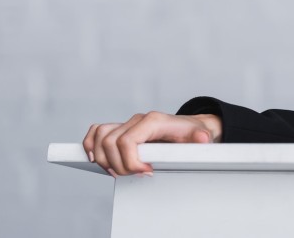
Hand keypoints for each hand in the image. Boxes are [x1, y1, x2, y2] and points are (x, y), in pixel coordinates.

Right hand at [82, 112, 221, 176]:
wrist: (189, 127)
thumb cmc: (191, 133)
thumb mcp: (199, 135)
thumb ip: (200, 137)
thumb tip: (202, 138)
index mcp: (152, 121)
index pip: (127, 141)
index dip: (131, 162)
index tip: (145, 172)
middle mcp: (137, 120)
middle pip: (110, 143)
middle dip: (118, 165)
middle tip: (134, 174)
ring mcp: (127, 124)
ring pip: (100, 138)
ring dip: (103, 159)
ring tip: (119, 171)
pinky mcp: (121, 130)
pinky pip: (97, 132)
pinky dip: (91, 146)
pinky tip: (96, 159)